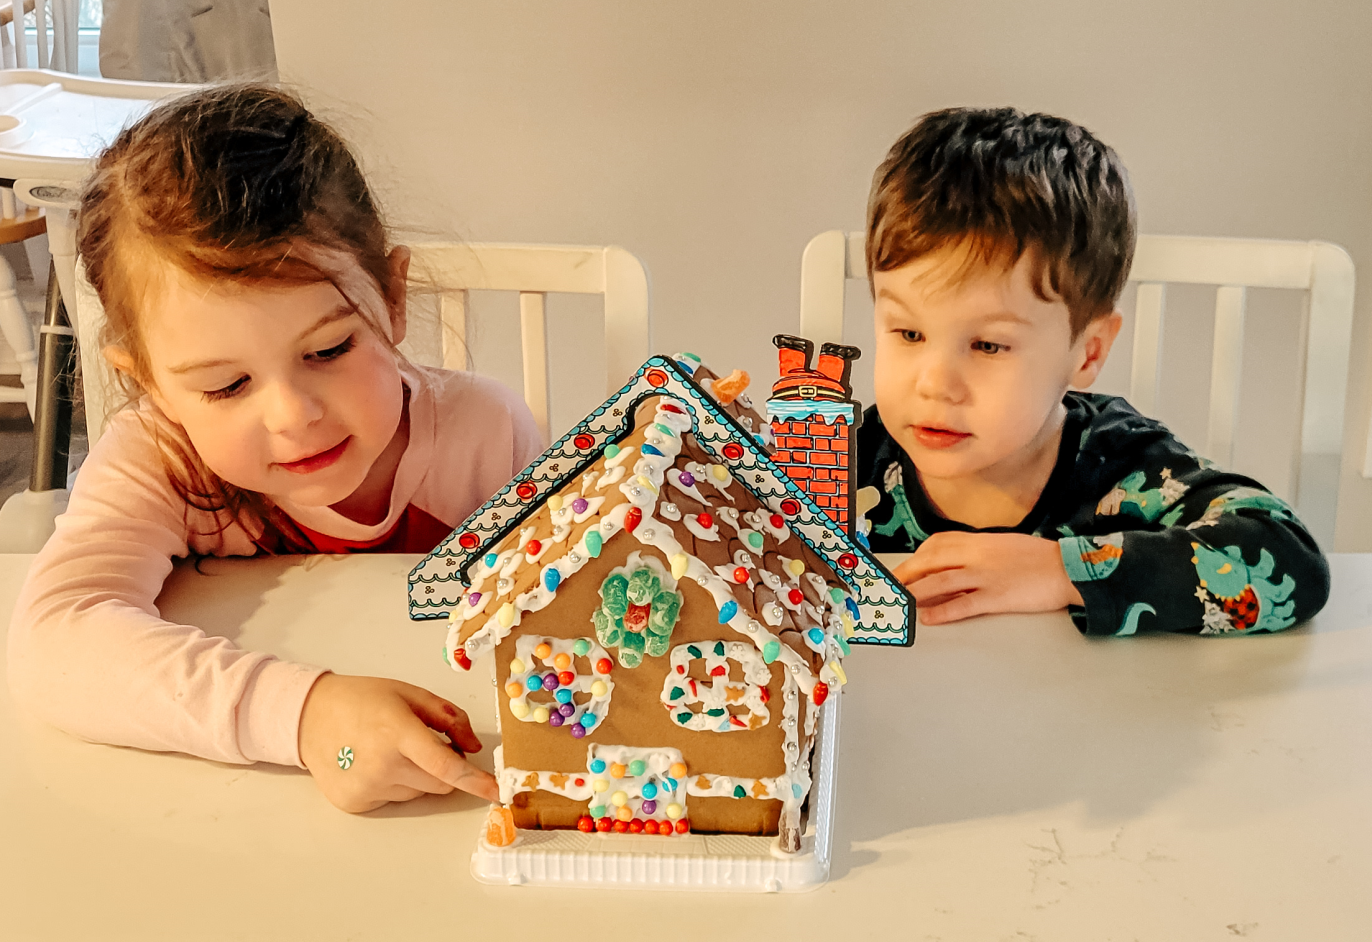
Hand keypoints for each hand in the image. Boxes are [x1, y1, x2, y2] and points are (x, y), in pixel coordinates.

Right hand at [298, 673, 498, 812]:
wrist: (308, 716)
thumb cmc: (362, 700)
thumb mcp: (410, 694)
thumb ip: (449, 717)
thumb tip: (473, 748)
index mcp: (398, 731)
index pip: (445, 766)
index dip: (475, 781)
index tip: (497, 792)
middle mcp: (382, 765)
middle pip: (440, 783)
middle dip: (444, 767)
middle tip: (422, 743)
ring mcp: (367, 788)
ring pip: (419, 793)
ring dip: (417, 775)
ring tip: (388, 749)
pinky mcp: (355, 804)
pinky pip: (395, 800)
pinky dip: (394, 784)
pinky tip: (372, 763)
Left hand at [894, 532, 1083, 624]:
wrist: (1069, 568)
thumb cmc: (1038, 559)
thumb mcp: (1003, 545)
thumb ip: (977, 550)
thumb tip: (952, 562)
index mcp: (980, 540)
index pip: (938, 544)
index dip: (916, 556)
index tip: (903, 567)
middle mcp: (979, 554)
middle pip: (932, 560)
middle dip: (907, 573)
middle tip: (890, 586)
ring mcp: (987, 575)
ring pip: (941, 581)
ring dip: (916, 592)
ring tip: (899, 602)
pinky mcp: (998, 596)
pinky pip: (964, 604)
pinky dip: (943, 611)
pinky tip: (928, 618)